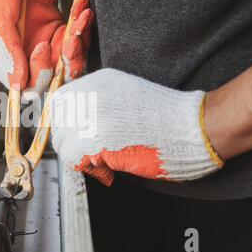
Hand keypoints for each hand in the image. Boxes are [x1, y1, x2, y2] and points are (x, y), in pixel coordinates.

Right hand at [0, 0, 93, 99]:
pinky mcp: (58, 31)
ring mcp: (45, 46)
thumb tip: (18, 86)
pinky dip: (82, 23)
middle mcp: (28, 60)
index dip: (40, 73)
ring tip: (82, 15)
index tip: (43, 46)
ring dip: (81, 39)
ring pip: (70, 59)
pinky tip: (82, 7)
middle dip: (69, 60)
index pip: (30, 85)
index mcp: (8, 64)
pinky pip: (76, 37)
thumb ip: (10, 54)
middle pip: (55, 76)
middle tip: (72, 39)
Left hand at [50, 68, 223, 185]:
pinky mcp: (96, 138)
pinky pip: (72, 158)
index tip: (74, 137)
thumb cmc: (167, 117)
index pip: (60, 101)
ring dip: (80, 158)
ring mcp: (92, 114)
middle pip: (57, 122)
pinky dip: (88, 169)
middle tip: (89, 154)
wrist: (194, 127)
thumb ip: (100, 104)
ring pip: (62, 142)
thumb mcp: (127, 95)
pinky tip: (108, 171)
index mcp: (99, 81)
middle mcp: (91, 94)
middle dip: (70, 142)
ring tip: (103, 162)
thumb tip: (77, 126)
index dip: (64, 123)